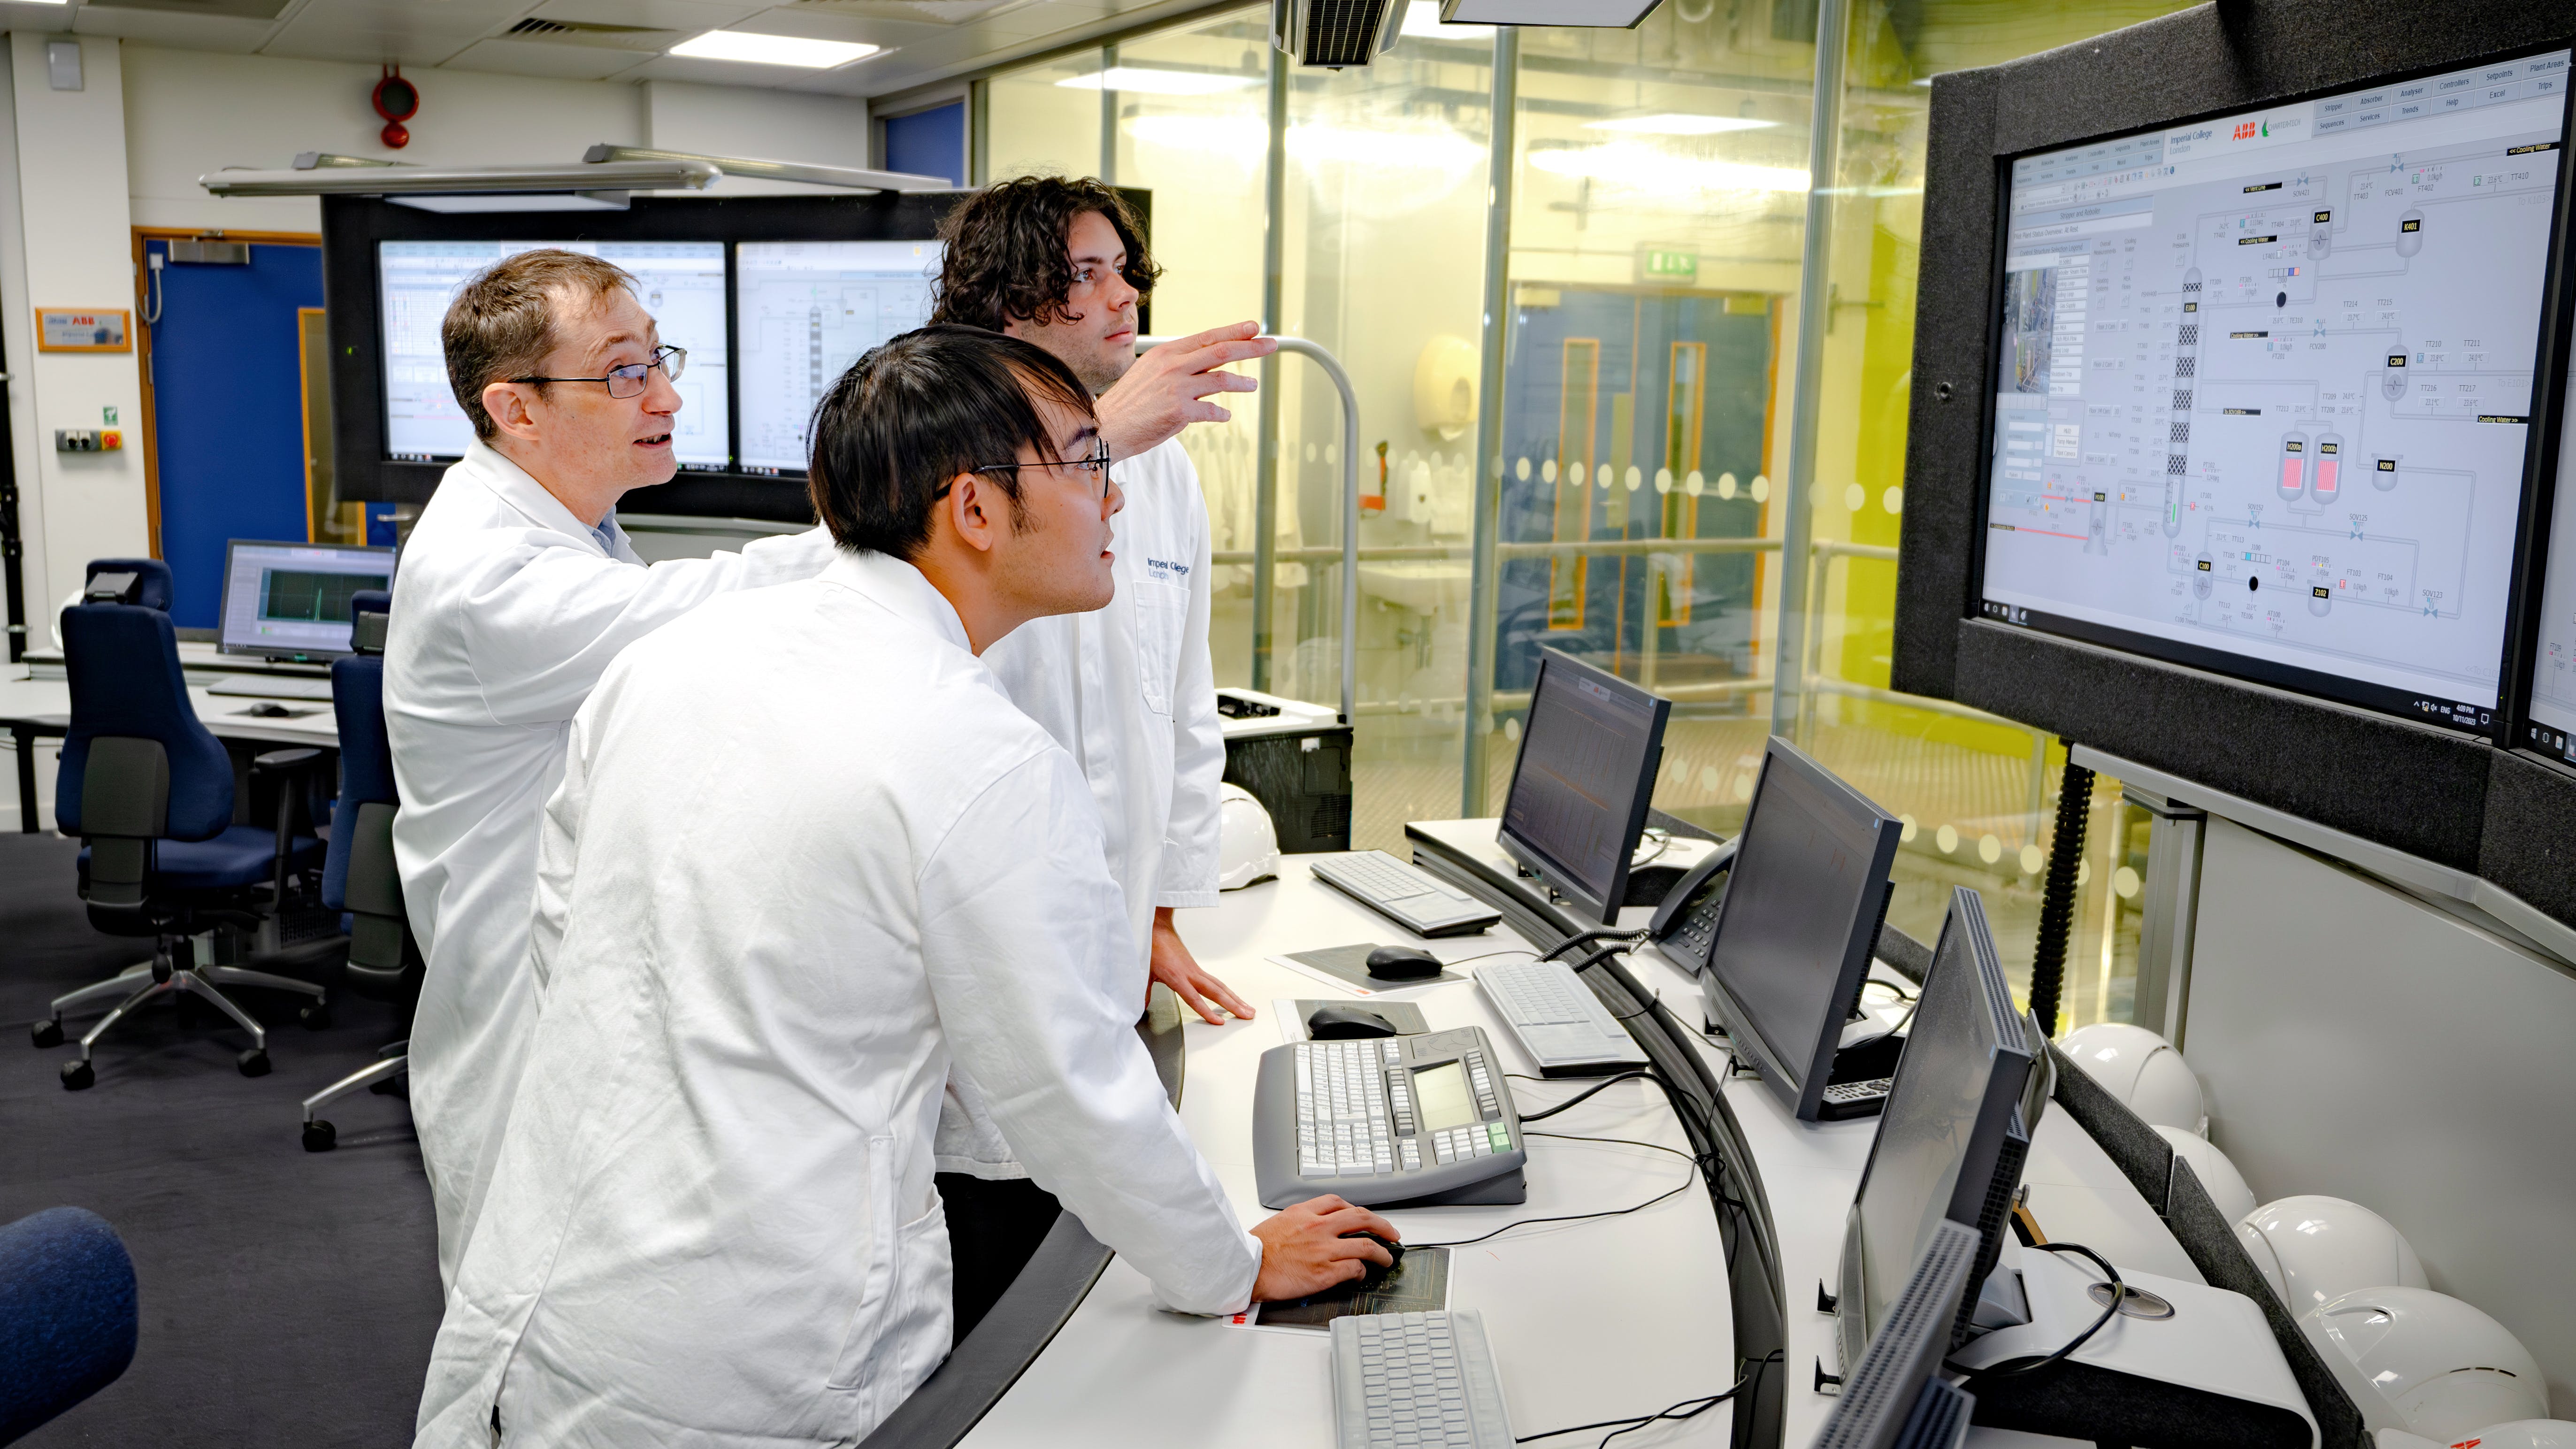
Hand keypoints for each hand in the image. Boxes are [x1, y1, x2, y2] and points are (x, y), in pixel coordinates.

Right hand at [1095, 322, 1276, 458]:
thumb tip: (1207, 365)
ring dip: (1242, 383)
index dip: (1234, 331)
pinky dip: (1220, 414)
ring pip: (1221, 379)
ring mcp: (1177, 388)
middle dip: (1250, 347)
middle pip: (1221, 351)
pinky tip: (1224, 415)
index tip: (1253, 328)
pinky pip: (1211, 411)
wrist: (1108, 427)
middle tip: (1270, 344)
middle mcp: (1173, 366)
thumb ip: (1177, 366)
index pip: (1207, 337)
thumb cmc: (1129, 402)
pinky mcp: (1180, 412)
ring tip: (1252, 385)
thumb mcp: (1150, 372)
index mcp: (1166, 353)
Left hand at [1149, 907, 1253, 1023]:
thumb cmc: (1151, 946)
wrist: (1157, 927)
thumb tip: (1140, 1006)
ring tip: (1247, 1009)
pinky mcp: (1196, 968)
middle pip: (1216, 992)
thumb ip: (1143, 992)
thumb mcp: (1142, 971)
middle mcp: (1190, 973)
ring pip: (1220, 986)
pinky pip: (1216, 981)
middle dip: (1234, 1005)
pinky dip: (1226, 991)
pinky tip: (1232, 997)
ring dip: (1235, 998)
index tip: (1219, 1022)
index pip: (1194, 998)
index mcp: (1176, 976)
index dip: (1207, 1011)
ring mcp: (1196, 970)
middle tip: (1248, 1015)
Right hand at [1250, 1196, 1399, 1300]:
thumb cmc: (1257, 1249)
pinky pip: (1354, 1268)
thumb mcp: (1280, 1221)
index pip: (1339, 1203)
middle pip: (1362, 1218)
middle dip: (1382, 1225)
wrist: (1246, 1269)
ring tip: (1387, 1258)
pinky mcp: (1325, 1272)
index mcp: (1305, 1213)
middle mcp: (1318, 1227)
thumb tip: (1319, 1228)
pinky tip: (1361, 1274)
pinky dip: (1362, 1271)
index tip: (1365, 1218)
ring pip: (1366, 1245)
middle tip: (1391, 1233)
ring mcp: (1324, 1250)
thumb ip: (1301, 1220)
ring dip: (1382, 1252)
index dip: (1357, 1210)